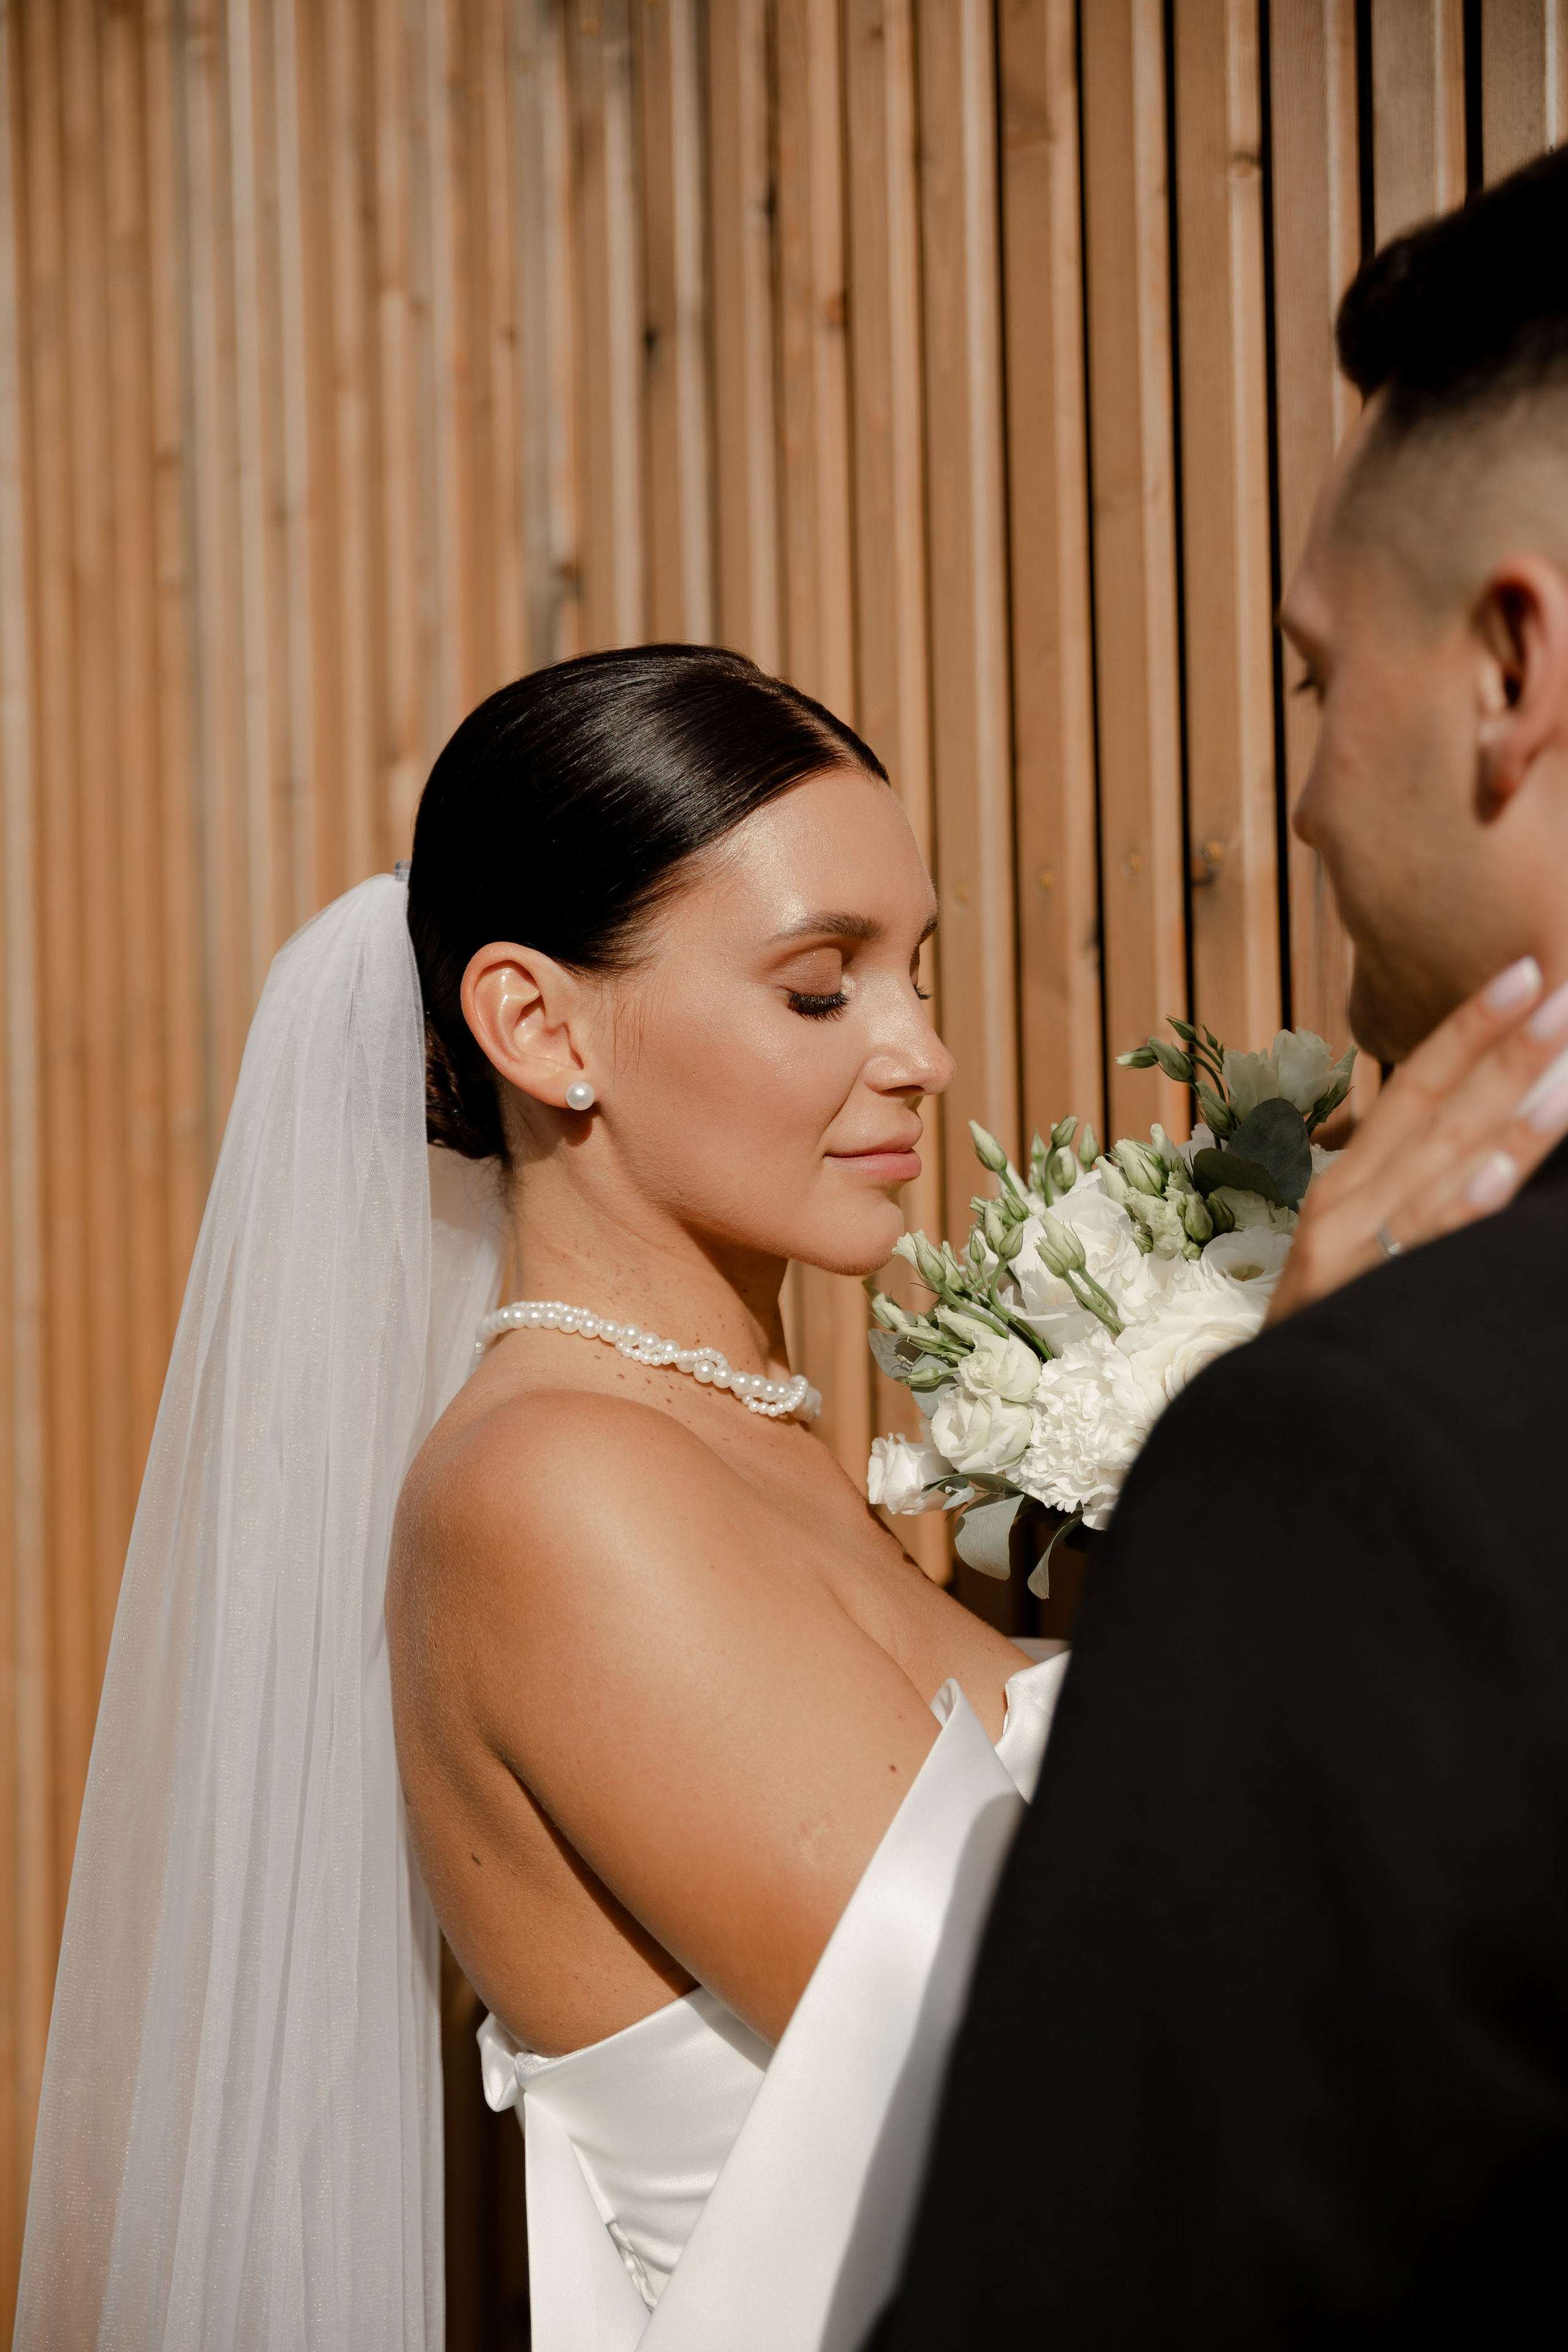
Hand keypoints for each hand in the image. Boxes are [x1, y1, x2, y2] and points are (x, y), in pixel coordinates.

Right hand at [1266, 956, 1567, 1324]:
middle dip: (1505, 1047)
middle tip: (1563, 989)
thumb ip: (1421, 1201)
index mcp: (1349, 1185)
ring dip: (1508, 1114)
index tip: (1526, 971)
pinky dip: (1459, 1208)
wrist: (1270, 1427)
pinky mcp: (1359, 1302)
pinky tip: (1497, 1174)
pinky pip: (1420, 1249)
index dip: (1470, 1027)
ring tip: (1567, 1070)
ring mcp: (1351, 1251)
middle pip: (1434, 1110)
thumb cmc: (1329, 1334)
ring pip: (1439, 1169)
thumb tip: (1494, 1154)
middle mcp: (1346, 1204)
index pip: (1415, 1087)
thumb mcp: (1366, 1254)